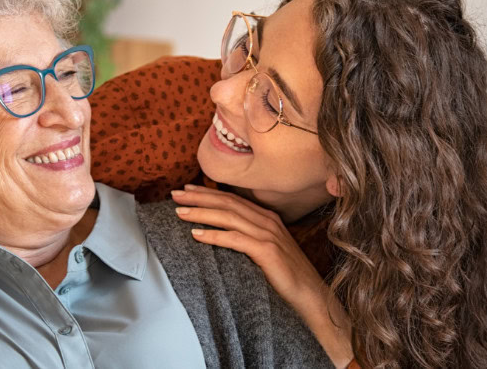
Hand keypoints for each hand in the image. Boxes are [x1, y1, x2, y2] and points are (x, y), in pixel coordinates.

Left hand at [171, 185, 323, 305]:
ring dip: (201, 212)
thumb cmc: (286, 277)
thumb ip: (248, 238)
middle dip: (199, 197)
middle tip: (175, 195)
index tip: (186, 190)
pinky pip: (235, 239)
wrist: (311, 296)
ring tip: (179, 212)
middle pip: (227, 203)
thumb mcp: (267, 250)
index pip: (232, 199)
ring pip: (228, 217)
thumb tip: (221, 234)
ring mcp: (268, 234)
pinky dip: (213, 235)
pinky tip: (196, 234)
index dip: (208, 192)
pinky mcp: (267, 251)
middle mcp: (267, 221)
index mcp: (266, 218)